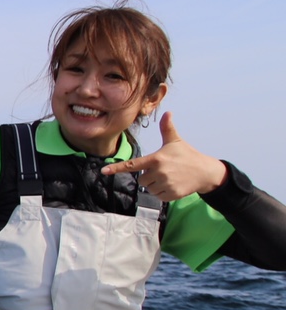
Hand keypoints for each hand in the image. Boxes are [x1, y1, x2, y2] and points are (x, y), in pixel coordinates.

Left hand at [99, 112, 227, 200]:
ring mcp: (166, 184)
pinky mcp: (172, 195)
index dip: (117, 168)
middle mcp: (159, 172)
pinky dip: (163, 193)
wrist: (205, 172)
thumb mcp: (175, 141)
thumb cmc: (187, 155)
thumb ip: (167, 129)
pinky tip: (172, 185)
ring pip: (149, 189)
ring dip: (155, 185)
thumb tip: (167, 112)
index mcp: (156, 159)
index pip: (133, 164)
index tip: (104, 170)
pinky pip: (158, 197)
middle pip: (141, 179)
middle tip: (163, 170)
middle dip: (149, 176)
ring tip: (169, 177)